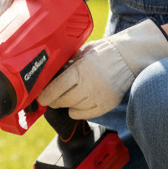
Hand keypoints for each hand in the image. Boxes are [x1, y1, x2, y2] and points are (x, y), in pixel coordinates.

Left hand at [39, 19, 167, 119]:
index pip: (55, 89)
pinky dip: (77, 111)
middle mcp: (88, 86)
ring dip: (66, 104)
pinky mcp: (106, 105)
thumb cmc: (100, 53)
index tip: (41, 98)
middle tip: (51, 97)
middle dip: (54, 100)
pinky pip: (84, 115)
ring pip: (72, 109)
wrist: (126, 58)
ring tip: (68, 96)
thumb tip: (47, 77)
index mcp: (79, 70)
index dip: (45, 96)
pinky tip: (77, 103)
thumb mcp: (79, 54)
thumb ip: (65, 66)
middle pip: (62, 101)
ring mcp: (98, 97)